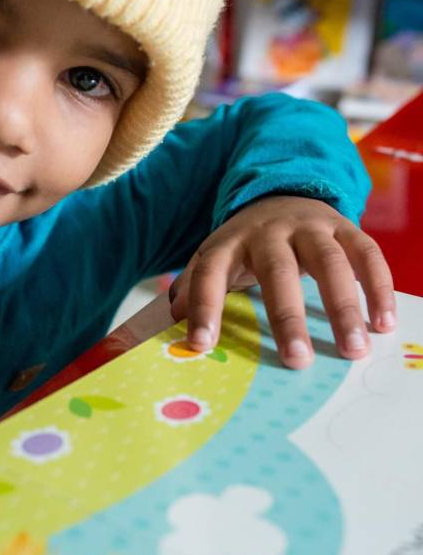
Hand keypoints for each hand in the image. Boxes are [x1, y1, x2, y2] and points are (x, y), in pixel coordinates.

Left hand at [169, 195, 395, 368]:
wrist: (280, 194)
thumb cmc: (244, 246)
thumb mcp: (214, 259)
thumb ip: (193, 289)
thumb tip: (170, 323)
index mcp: (228, 243)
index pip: (210, 274)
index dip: (204, 308)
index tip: (200, 346)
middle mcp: (269, 231)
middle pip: (278, 272)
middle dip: (288, 317)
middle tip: (297, 360)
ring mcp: (310, 226)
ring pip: (330, 263)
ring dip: (344, 307)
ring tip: (354, 349)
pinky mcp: (344, 226)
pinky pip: (366, 254)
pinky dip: (378, 287)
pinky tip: (384, 323)